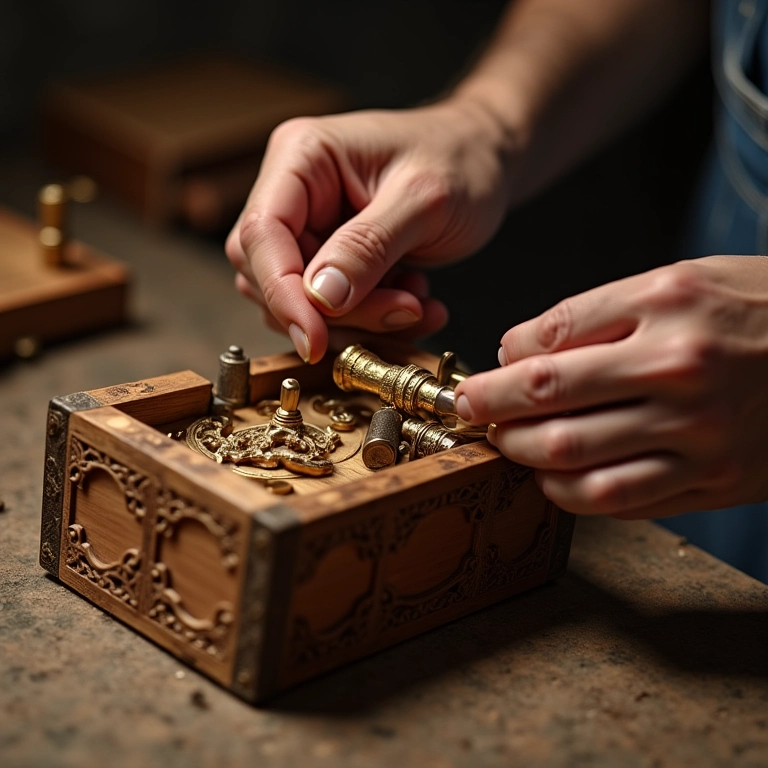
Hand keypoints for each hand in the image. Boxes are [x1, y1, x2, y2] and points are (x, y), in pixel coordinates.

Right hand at [225, 100, 509, 362]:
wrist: (487, 162)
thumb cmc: (462, 158)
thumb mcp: (424, 201)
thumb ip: (368, 247)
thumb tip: (320, 298)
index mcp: (302, 156)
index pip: (261, 234)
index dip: (281, 293)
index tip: (314, 339)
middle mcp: (295, 192)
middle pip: (275, 275)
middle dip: (334, 311)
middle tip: (400, 310)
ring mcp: (312, 227)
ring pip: (303, 301)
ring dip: (361, 318)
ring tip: (416, 301)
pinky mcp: (332, 258)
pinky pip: (334, 308)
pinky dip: (374, 318)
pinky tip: (416, 298)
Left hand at [454, 256, 767, 518]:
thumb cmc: (757, 309)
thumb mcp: (682, 282)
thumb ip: (598, 315)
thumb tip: (519, 351)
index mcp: (667, 304)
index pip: (549, 337)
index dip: (499, 361)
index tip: (484, 373)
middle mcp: (680, 367)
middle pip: (546, 397)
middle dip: (489, 408)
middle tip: (470, 410)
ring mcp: (699, 431)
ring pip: (572, 455)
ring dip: (520, 453)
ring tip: (504, 443)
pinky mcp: (715, 479)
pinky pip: (618, 499)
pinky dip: (569, 493)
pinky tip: (553, 478)